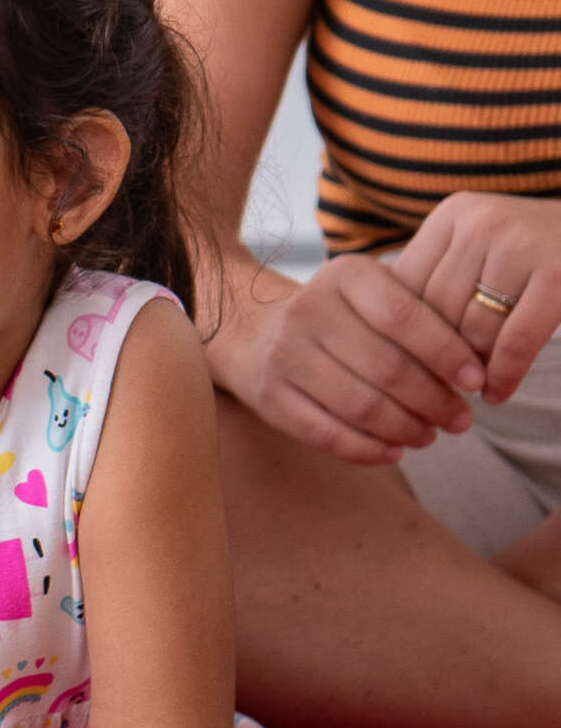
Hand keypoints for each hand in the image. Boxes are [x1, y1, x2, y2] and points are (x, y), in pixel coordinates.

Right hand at [213, 251, 480, 463]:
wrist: (251, 330)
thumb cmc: (338, 317)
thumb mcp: (371, 295)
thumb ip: (417, 317)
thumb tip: (473, 372)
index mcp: (343, 275)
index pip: (405, 316)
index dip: (447, 353)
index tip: (477, 382)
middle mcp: (307, 308)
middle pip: (387, 367)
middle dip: (434, 401)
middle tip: (461, 421)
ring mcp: (283, 353)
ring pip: (359, 405)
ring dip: (405, 429)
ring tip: (429, 436)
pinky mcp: (267, 394)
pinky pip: (325, 433)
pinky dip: (366, 450)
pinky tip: (392, 453)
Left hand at [389, 192, 560, 407]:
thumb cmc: (532, 253)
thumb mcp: (479, 248)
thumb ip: (437, 280)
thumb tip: (386, 348)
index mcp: (452, 214)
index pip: (404, 288)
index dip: (401, 334)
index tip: (402, 368)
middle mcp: (481, 221)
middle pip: (435, 311)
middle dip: (436, 354)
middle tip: (439, 385)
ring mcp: (521, 244)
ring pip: (471, 329)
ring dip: (471, 366)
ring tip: (470, 386)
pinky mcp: (558, 273)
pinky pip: (515, 339)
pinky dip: (504, 373)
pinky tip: (496, 393)